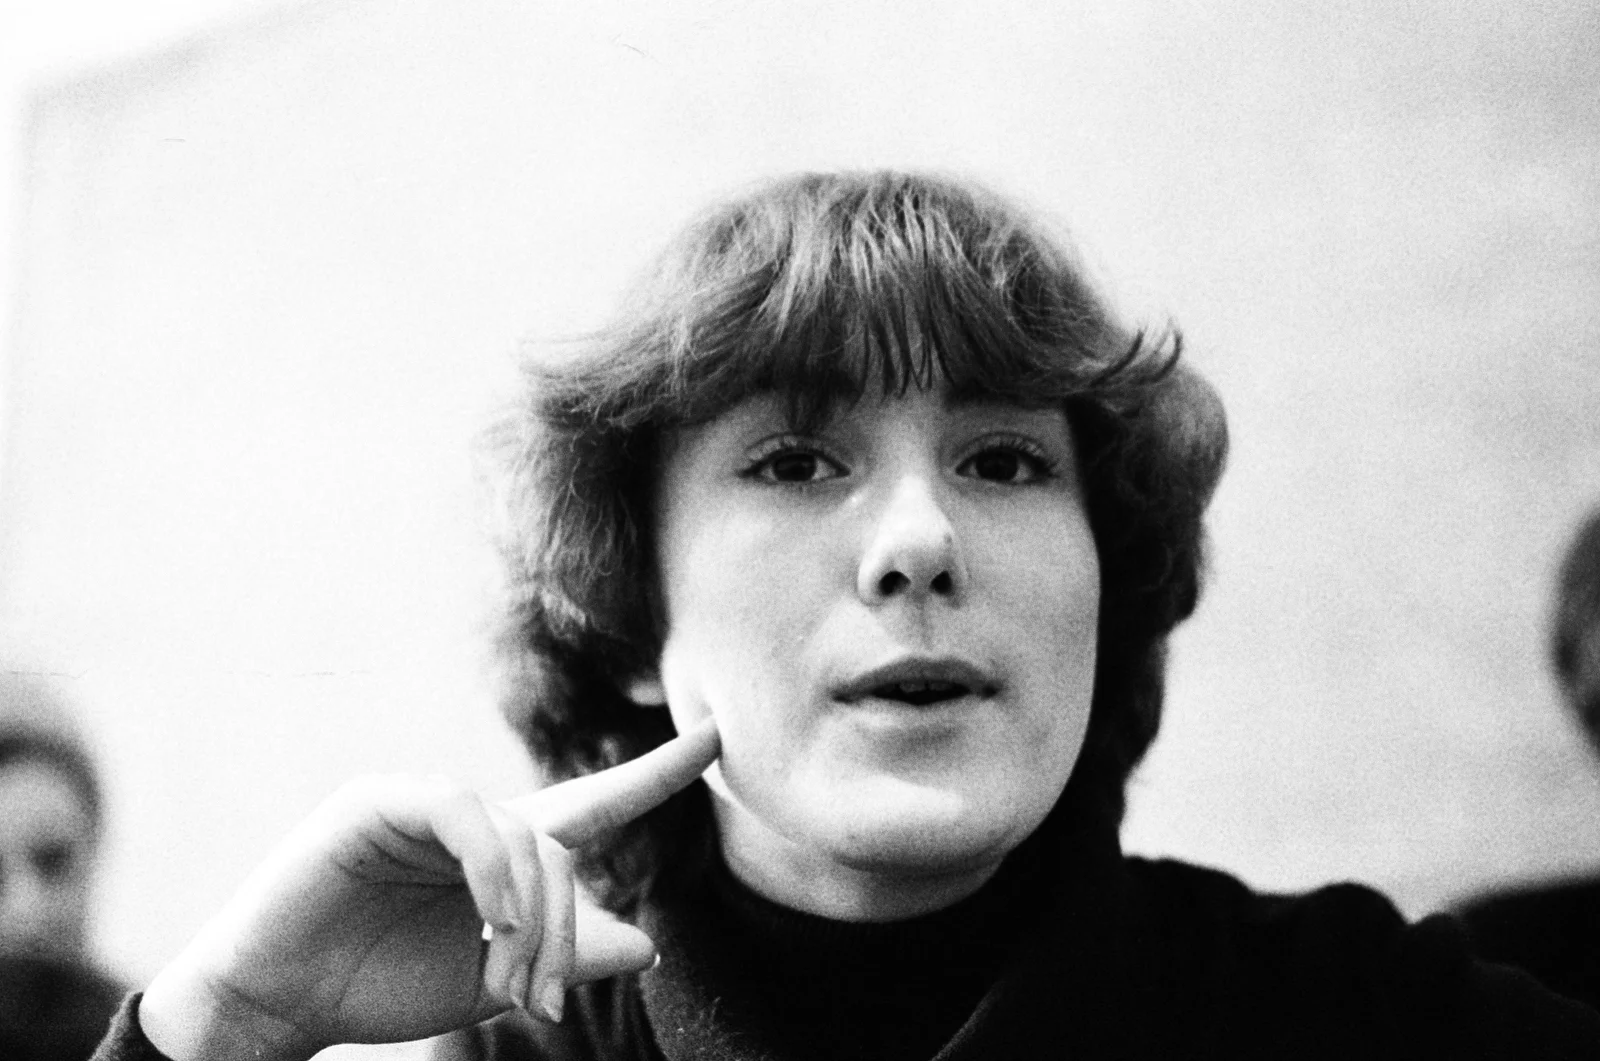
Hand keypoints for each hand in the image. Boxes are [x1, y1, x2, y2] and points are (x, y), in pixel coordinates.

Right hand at [139, 719, 719, 1060]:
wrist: (279, 1003)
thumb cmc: (380, 987)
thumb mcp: (491, 981)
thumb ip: (564, 956)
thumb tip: (648, 942)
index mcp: (508, 856)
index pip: (598, 803)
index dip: (659, 773)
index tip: (719, 737)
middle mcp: (477, 820)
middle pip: (565, 846)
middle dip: (565, 929)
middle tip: (542, 1000)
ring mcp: (430, 803)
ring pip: (523, 834)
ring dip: (529, 916)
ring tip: (507, 978)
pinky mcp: (382, 799)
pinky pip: (466, 815)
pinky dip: (490, 868)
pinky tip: (490, 914)